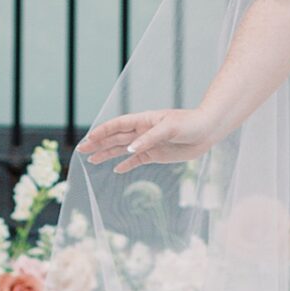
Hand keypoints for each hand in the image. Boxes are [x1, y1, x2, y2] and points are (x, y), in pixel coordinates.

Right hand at [75, 108, 211, 174]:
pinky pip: (137, 160)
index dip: (102, 131)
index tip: (89, 139)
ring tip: (92, 160)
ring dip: (107, 154)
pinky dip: (126, 164)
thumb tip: (128, 150)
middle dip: (99, 143)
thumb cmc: (189, 124)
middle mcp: (143, 131)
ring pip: (123, 149)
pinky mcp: (157, 154)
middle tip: (81, 150)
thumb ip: (148, 139)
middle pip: (116, 138)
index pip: (118, 125)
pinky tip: (116, 169)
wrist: (208, 130)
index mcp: (144, 120)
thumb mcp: (169, 128)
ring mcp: (149, 143)